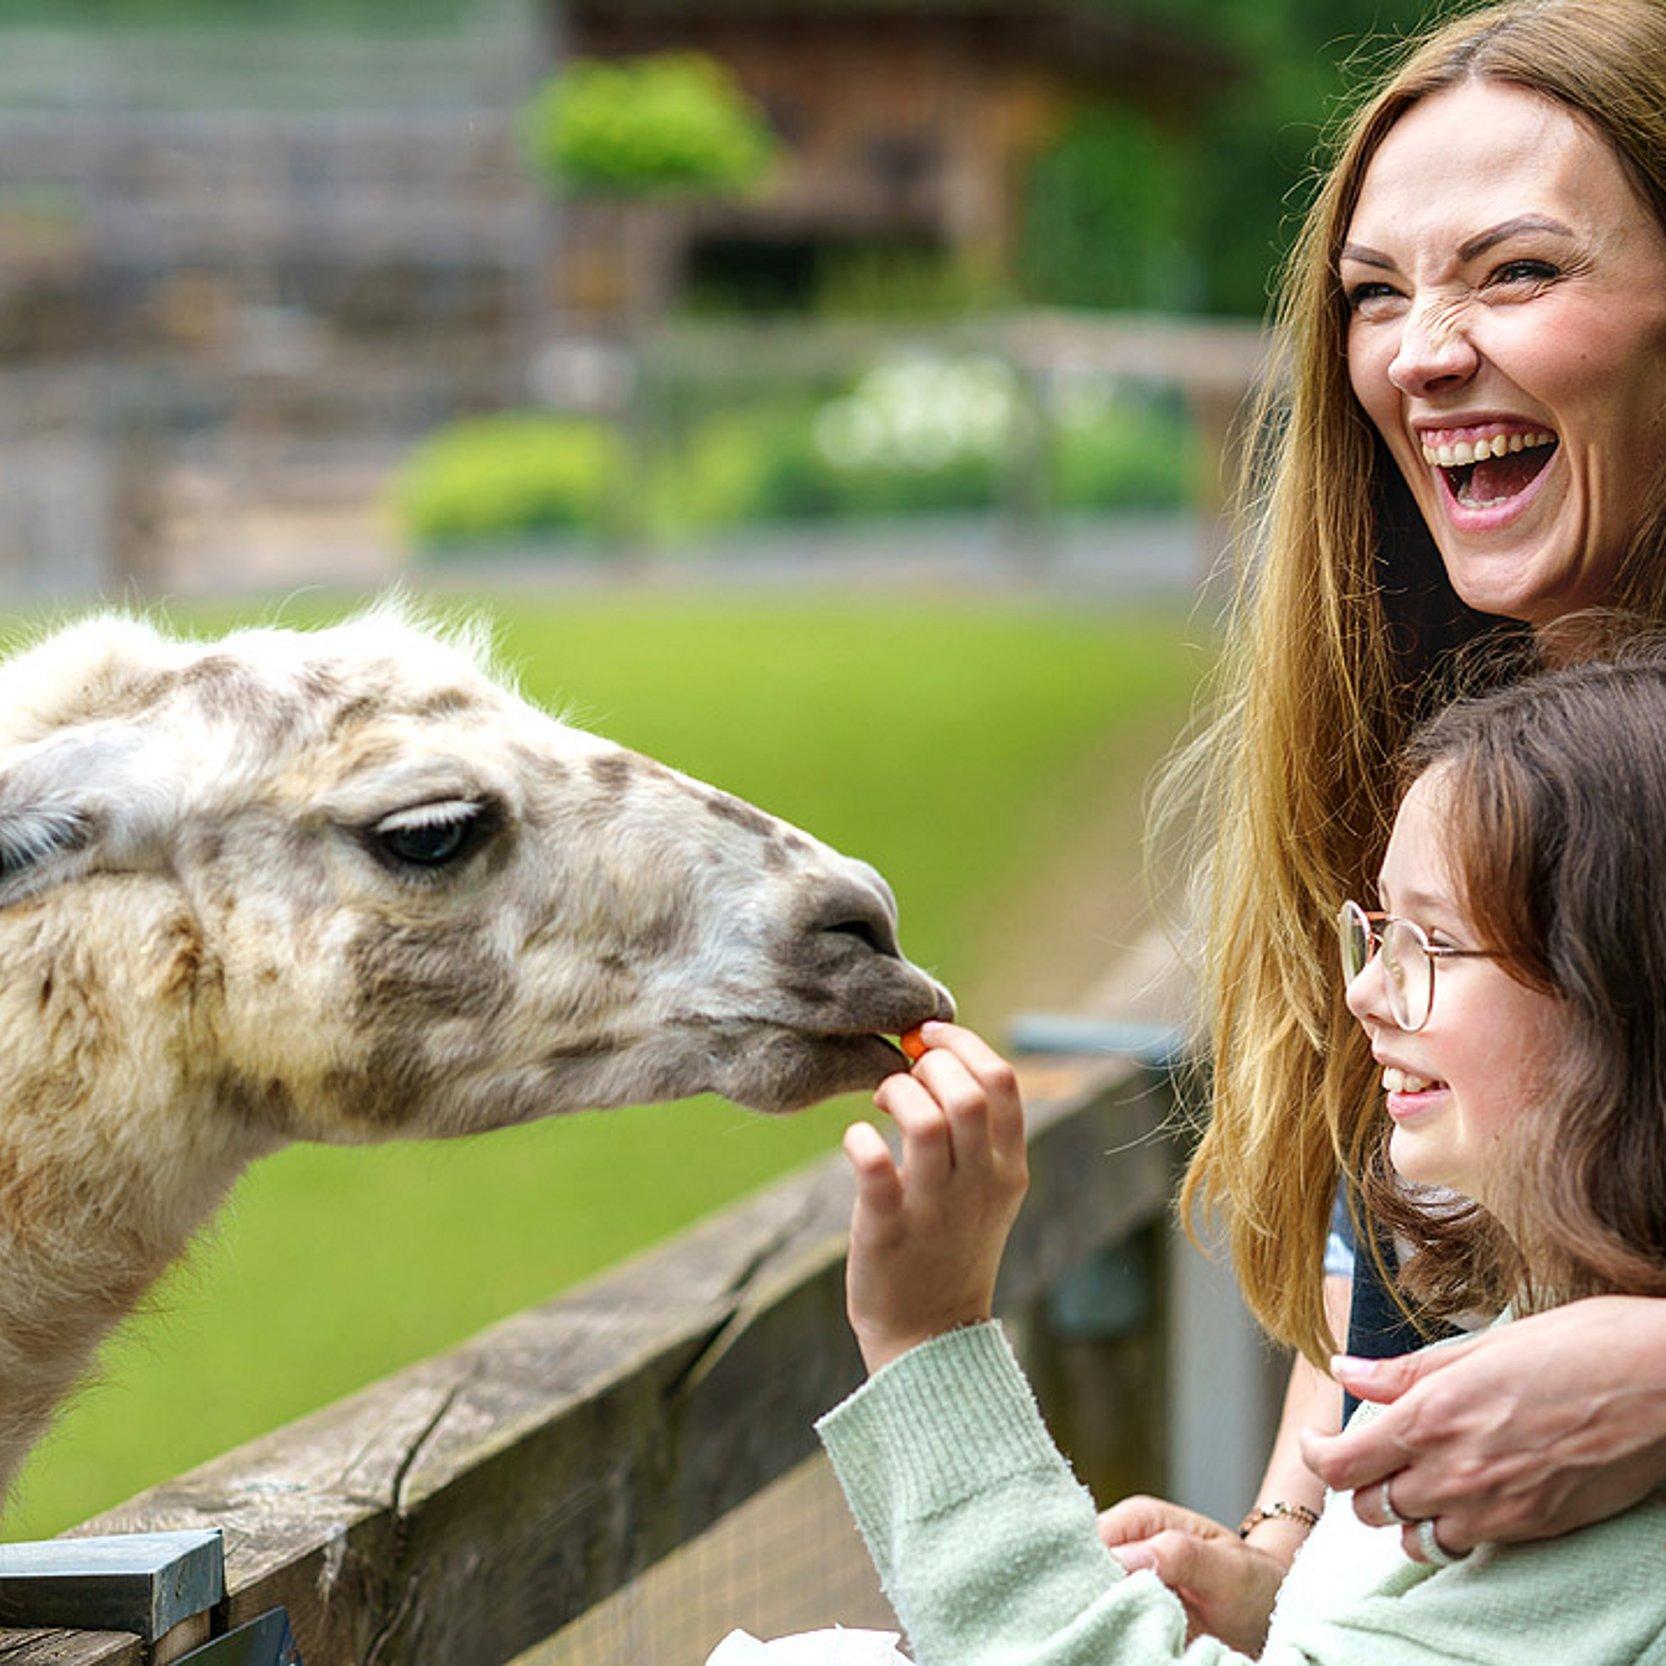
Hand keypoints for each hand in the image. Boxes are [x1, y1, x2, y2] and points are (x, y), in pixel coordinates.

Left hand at [841, 1021, 1027, 1374]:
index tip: (928, 1035)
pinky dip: (860, 1139)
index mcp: (1009, 1168)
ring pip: (927, 1121)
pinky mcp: (889, 1230)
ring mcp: (936, 1208)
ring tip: (883, 1104)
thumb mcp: (987, 1191)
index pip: (1003, 1081)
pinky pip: (874, 1165)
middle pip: (968, 1092)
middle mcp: (980, 1184)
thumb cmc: (951, 1248)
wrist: (932, 1338)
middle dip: (929, 1065)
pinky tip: (858, 1141)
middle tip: (903, 1074)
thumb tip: (939, 1058)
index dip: (964, 1043)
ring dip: (897, 1094)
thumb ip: (978, 1134)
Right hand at [1096, 1495, 1287, 1653]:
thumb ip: (1180, 1556)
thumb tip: (1124, 1558)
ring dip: (1104, 1626)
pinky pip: (1109, 1627)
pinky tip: (1126, 1652)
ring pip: (1091, 1603)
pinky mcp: (1131, 1616)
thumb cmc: (1254, 1582)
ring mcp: (1126, 1584)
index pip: (1090, 1540)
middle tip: (1118, 1631)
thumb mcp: (1228, 1568)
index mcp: (1139, 1520)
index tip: (1105, 1604)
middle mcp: (1125, 1548)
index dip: (1088, 1571)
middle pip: (1083, 1573)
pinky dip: (1114, 1641)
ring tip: (1124, 1645)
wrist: (1271, 1615)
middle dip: (1092, 1604)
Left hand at [1301, 1296, 1665, 1561]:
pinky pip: (1466, 1546)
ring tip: (1415, 1479)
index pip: (1339, 1465)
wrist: (1660, 1381)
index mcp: (1430, 1415)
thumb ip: (1405, 1370)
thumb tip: (1345, 1370)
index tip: (1318, 1437)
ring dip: (1404, 1513)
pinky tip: (1463, 1496)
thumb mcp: (1479, 1346)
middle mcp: (1454, 1470)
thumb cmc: (1576, 1346)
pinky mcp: (1532, 1528)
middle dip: (1360, 1484)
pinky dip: (1451, 1530)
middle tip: (1371, 1455)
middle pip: (1369, 1508)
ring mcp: (1495, 1507)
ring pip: (1414, 1536)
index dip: (1315, 1454)